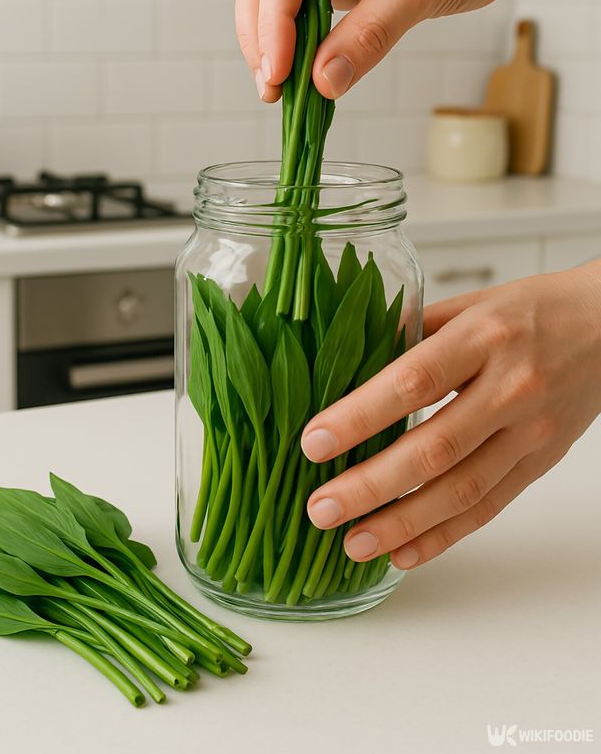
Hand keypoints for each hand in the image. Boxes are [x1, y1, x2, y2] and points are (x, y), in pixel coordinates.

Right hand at [234, 0, 531, 100]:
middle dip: (261, 34)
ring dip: (268, 40)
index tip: (280, 71)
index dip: (273, 20)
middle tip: (272, 88)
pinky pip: (294, 6)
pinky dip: (291, 40)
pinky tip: (297, 72)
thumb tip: (323, 82)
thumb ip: (370, 35)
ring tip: (279, 89)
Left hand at [301, 262, 600, 568]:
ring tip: (353, 543)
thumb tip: (350, 362)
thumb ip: (414, 332)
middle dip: (371, 486)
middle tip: (321, 508)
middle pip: (434, 448)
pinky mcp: (541, 463)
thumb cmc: (533, 310)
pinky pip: (491, 507)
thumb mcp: (471, 302)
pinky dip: (445, 536)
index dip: (360, 416)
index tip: (314, 442)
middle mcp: (510, 388)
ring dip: (403, 523)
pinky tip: (404, 553)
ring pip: (463, 490)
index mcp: (484, 337)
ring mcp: (531, 432)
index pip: (413, 381)